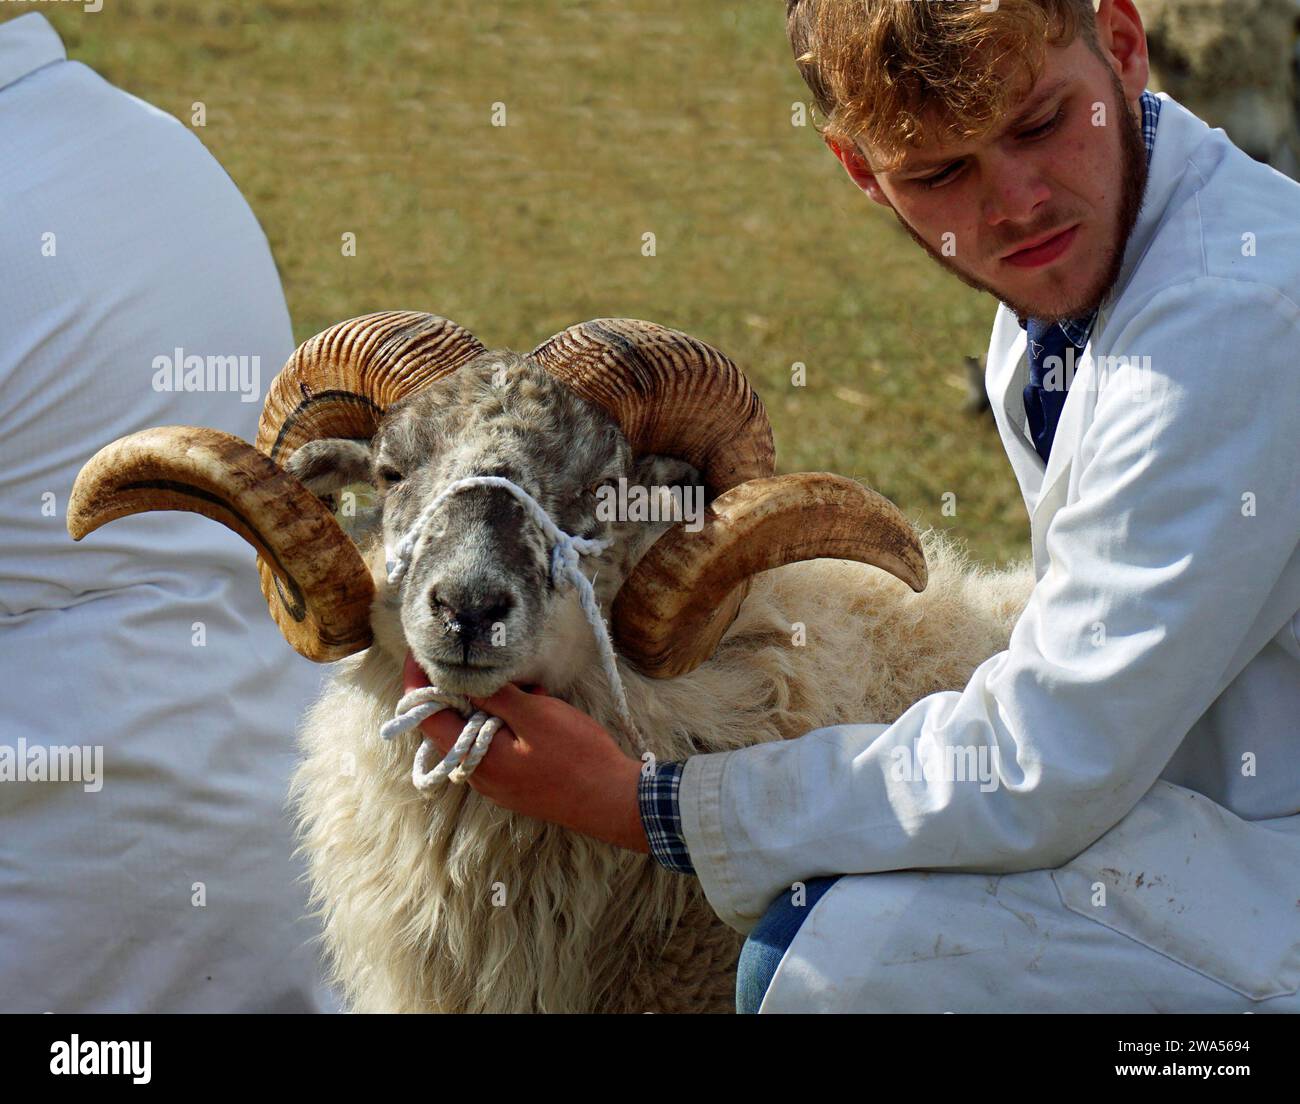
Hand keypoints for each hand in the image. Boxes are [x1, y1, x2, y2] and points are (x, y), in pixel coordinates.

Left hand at [402, 652, 648, 852]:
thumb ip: (495, 698)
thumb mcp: (535, 716)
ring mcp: (497, 782)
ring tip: (518, 682)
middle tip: (476, 658)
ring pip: (476, 733)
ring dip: (488, 704)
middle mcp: (478, 775)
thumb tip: (463, 680)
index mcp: (474, 759)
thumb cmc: (576, 757)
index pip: (427, 716)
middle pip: (450, 724)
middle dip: (460, 689)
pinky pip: (497, 745)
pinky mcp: (516, 783)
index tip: (422, 652)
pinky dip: (506, 721)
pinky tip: (534, 704)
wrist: (612, 800)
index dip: (418, 682)